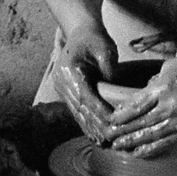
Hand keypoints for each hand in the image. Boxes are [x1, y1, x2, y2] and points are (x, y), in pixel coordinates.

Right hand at [51, 28, 118, 145]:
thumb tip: (114, 84)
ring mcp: (61, 88)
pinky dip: (87, 125)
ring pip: (78, 114)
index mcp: (69, 70)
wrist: (79, 31)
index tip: (115, 125)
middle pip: (80, 109)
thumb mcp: (104, 46)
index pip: (86, 96)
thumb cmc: (94, 38)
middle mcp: (61, 81)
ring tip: (105, 144)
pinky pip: (77, 112)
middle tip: (113, 141)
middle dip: (97, 126)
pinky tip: (97, 137)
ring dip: (91, 130)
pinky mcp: (66, 93)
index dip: (100, 112)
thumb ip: (108, 65)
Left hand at [105, 51, 176, 155]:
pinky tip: (140, 153)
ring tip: (117, 147)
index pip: (135, 104)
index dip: (121, 114)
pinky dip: (152, 149)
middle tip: (106, 137)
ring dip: (132, 142)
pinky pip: (167, 142)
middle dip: (121, 131)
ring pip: (150, 135)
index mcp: (162, 88)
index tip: (110, 119)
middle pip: (139, 122)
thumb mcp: (170, 67)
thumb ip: (155, 82)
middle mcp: (169, 107)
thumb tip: (144, 93)